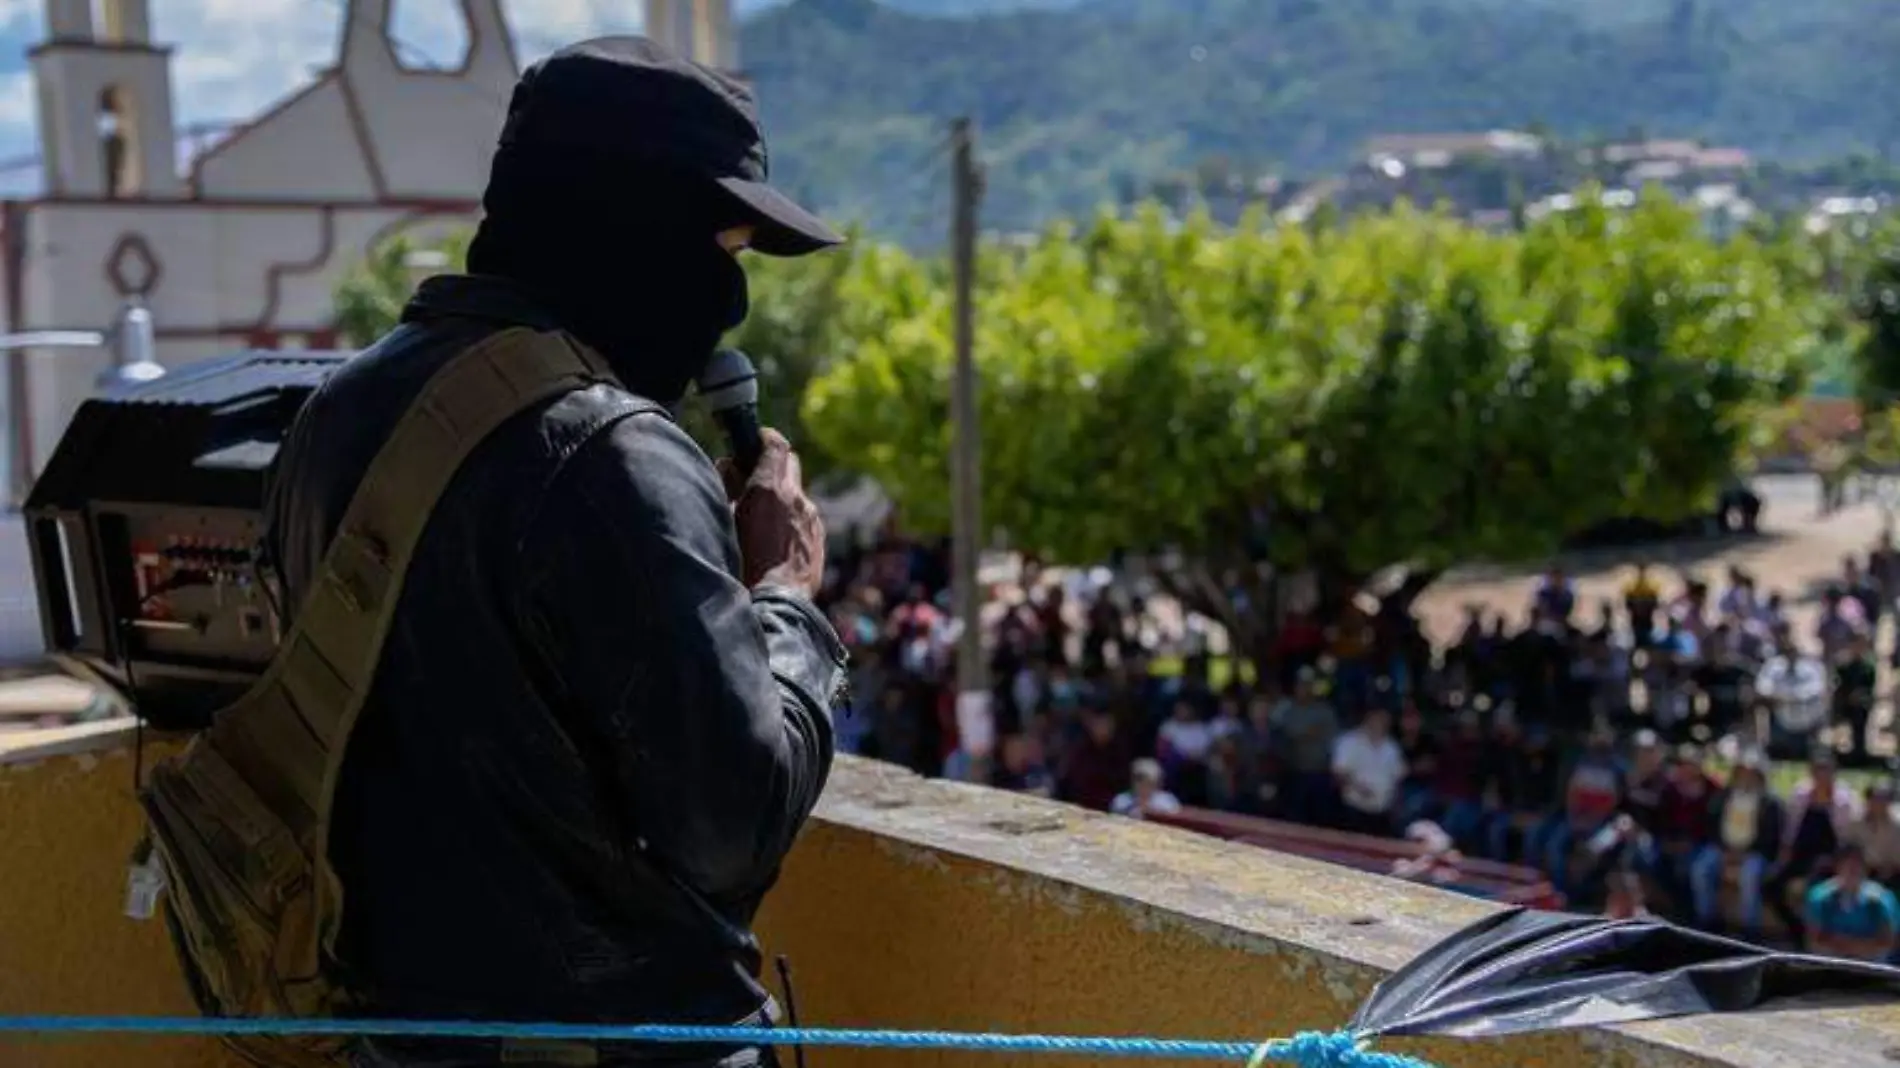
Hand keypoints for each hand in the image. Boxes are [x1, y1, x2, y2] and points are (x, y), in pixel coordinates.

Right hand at [720, 428, 824, 596]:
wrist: (775, 605)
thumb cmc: (741, 565)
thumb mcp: (725, 521)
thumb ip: (728, 487)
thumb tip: (730, 466)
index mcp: (769, 489)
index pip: (774, 444)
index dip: (763, 438)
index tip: (753, 441)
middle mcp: (796, 498)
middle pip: (790, 462)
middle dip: (773, 464)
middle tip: (752, 478)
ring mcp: (811, 519)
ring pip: (797, 493)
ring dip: (781, 496)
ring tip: (761, 517)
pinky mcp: (819, 539)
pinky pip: (805, 518)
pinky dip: (792, 519)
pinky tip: (776, 540)